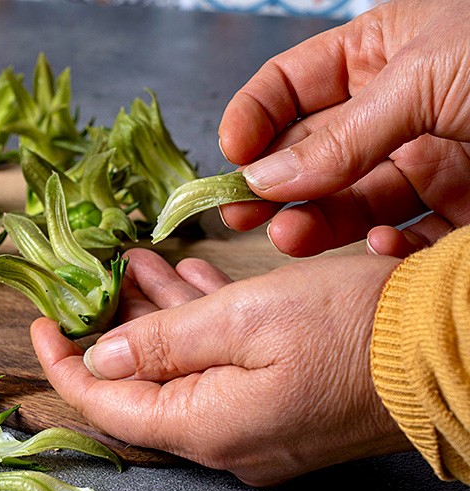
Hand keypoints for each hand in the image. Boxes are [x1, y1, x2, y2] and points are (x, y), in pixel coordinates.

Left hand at [32, 249, 410, 485]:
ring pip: (185, 367)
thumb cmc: (352, 328)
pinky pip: (224, 368)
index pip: (106, 404)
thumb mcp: (243, 318)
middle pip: (144, 384)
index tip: (39, 319)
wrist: (451, 347)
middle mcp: (227, 440)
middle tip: (97, 272)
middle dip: (116, 323)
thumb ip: (160, 343)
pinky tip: (190, 280)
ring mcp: (257, 427)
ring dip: (160, 313)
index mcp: (207, 427)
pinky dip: (202, 325)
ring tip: (138, 259)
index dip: (64, 362)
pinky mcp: (283, 407)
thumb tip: (99, 360)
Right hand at [217, 0, 469, 257]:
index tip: (231, 155)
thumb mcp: (425, 77)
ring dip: (316, 223)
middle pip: (311, 151)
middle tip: (238, 214)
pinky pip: (411, 238)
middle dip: (272, 183)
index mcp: (381, 53)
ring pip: (353, 201)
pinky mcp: (460, 208)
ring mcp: (429, 158)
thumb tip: (265, 177)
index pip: (292, 85)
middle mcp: (397, 108)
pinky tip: (378, 244)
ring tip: (288, 238)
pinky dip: (388, 250)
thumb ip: (344, 135)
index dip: (254, 117)